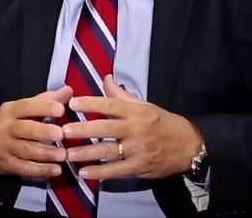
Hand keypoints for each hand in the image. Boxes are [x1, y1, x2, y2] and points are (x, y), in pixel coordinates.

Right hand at [0, 86, 72, 177]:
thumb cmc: (9, 122)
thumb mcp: (21, 108)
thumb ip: (45, 100)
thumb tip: (68, 91)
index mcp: (10, 111)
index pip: (27, 106)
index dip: (43, 107)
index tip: (60, 109)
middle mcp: (6, 128)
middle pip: (25, 129)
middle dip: (43, 132)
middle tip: (61, 134)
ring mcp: (5, 147)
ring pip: (26, 151)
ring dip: (46, 154)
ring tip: (63, 155)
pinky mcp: (7, 164)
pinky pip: (24, 168)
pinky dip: (41, 170)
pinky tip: (56, 170)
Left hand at [63, 75, 202, 179]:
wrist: (188, 145)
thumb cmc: (162, 122)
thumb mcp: (144, 105)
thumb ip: (121, 95)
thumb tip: (105, 77)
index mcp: (135, 112)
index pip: (110, 105)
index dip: (90, 104)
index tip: (72, 103)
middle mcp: (135, 129)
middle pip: (106, 129)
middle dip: (84, 130)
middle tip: (64, 131)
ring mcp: (137, 149)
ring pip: (108, 151)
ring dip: (86, 153)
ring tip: (67, 154)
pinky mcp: (139, 167)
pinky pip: (117, 171)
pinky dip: (100, 173)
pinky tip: (84, 173)